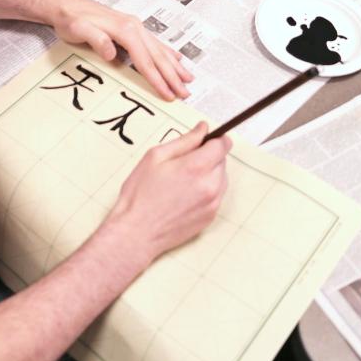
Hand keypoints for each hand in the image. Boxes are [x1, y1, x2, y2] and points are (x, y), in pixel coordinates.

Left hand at [39, 0, 192, 100]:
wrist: (65, 3)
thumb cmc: (70, 18)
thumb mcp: (77, 29)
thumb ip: (96, 40)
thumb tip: (112, 53)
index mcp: (124, 30)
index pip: (145, 60)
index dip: (157, 79)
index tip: (167, 94)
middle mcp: (134, 27)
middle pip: (157, 56)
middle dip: (172, 76)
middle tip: (185, 93)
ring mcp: (134, 26)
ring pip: (160, 49)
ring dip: (174, 66)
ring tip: (188, 80)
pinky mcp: (130, 28)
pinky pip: (154, 42)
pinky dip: (168, 52)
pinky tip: (176, 58)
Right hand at [109, 122, 230, 272]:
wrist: (136, 231)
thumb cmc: (140, 194)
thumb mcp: (156, 157)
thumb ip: (184, 140)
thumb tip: (202, 128)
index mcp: (197, 167)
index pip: (223, 145)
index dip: (216, 139)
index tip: (206, 140)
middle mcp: (210, 185)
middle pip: (222, 161)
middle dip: (208, 156)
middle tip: (183, 162)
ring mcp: (213, 203)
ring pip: (221, 178)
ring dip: (209, 173)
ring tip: (183, 179)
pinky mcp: (211, 217)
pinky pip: (217, 195)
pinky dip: (206, 190)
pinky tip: (185, 194)